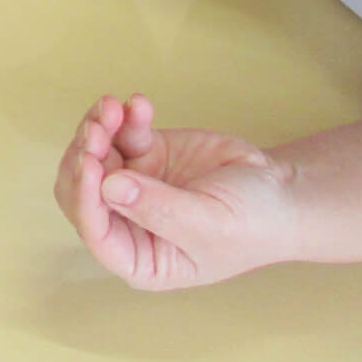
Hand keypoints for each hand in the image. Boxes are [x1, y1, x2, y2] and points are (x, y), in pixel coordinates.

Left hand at [54, 93, 296, 289]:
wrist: (280, 191)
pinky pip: (120, 132)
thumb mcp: (210, 223)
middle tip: (100, 129)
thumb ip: (158, 208)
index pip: (95, 231)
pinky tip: (139, 104)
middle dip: (85, 156)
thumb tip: (108, 187)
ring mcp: (131, 185)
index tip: (91, 163)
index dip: (84, 197)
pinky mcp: (143, 154)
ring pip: (94, 154)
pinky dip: (124, 116)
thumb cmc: (253, 224)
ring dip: (98, 128)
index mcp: (141, 257)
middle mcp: (127, 222)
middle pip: (82, 189)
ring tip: (114, 108)